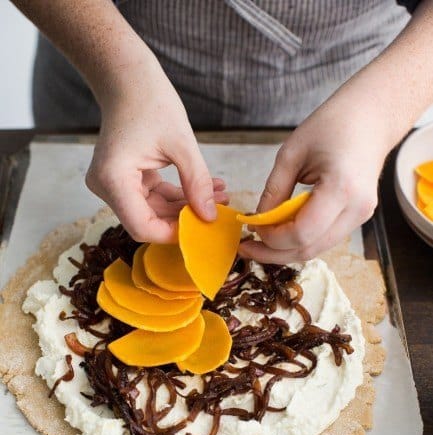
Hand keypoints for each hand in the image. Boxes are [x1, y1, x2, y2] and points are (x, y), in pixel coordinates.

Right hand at [86, 61, 226, 242]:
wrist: (127, 78)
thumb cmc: (149, 100)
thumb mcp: (182, 143)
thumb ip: (197, 182)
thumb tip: (210, 216)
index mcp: (113, 179)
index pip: (142, 227)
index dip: (172, 233)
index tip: (202, 228)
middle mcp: (107, 187)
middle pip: (148, 221)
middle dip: (184, 218)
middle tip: (218, 209)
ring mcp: (113, 185)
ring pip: (153, 212)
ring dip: (185, 207)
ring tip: (217, 196)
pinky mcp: (124, 180)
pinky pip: (152, 198)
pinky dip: (177, 196)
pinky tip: (204, 190)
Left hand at [239, 96, 388, 262]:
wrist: (371, 118)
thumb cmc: (332, 125)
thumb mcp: (291, 154)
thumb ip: (274, 191)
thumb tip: (257, 222)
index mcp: (342, 188)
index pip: (301, 233)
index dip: (271, 238)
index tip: (251, 228)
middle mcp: (356, 209)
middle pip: (309, 249)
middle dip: (274, 253)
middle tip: (247, 248)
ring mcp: (361, 216)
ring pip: (317, 249)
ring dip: (286, 250)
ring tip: (260, 241)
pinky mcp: (358, 218)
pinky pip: (324, 238)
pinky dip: (300, 240)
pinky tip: (281, 233)